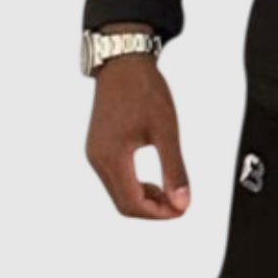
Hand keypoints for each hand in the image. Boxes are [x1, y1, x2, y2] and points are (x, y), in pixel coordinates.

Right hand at [85, 27, 189, 220]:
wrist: (123, 63)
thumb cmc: (144, 91)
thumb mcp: (166, 132)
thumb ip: (174, 169)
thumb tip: (182, 202)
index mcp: (112, 157)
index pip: (132, 204)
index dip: (159, 214)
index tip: (182, 208)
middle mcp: (98, 159)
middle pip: (123, 204)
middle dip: (152, 210)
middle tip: (178, 203)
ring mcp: (95, 154)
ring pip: (117, 193)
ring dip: (143, 199)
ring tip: (169, 191)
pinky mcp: (97, 148)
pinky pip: (114, 179)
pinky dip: (134, 186)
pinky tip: (153, 180)